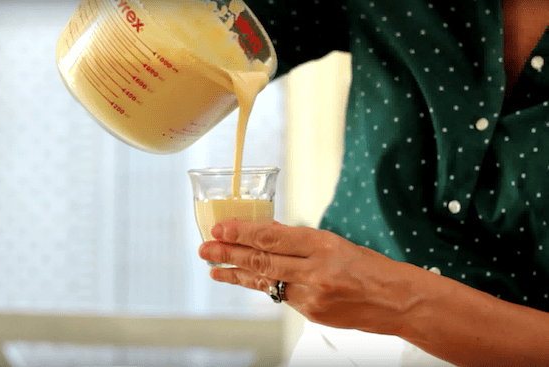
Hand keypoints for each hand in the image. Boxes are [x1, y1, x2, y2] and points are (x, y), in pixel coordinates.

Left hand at [198, 221, 435, 335]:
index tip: (220, 228)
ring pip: (265, 281)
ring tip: (213, 268)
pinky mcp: (312, 314)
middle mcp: (316, 271)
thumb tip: (264, 232)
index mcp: (324, 245)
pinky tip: (244, 280)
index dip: (242, 233)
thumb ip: (299, 240)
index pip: (273, 237)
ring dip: (236, 274)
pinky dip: (262, 285)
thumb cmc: (370, 267)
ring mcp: (313, 296)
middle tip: (204, 249)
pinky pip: (281, 296)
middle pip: (263, 261)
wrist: (398, 301)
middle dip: (229, 254)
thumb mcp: (336, 243)